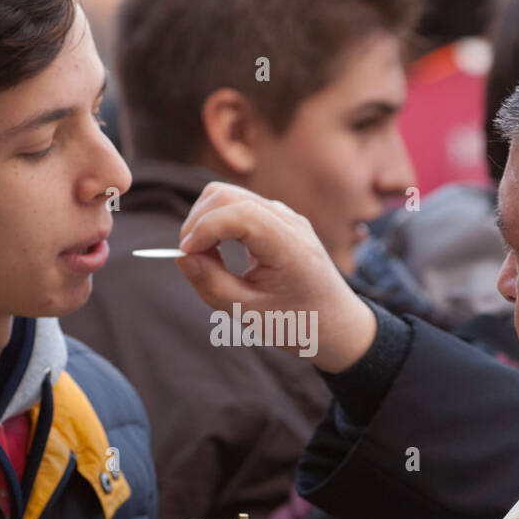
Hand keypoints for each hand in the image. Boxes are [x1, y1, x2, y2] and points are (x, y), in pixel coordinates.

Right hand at [176, 182, 377, 373]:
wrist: (337, 324)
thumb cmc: (297, 324)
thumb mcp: (249, 314)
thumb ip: (213, 284)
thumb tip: (181, 256)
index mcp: (290, 247)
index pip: (239, 215)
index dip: (204, 229)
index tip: (184, 255)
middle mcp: (289, 221)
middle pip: (226, 195)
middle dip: (197, 222)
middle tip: (189, 258)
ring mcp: (284, 216)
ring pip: (228, 196)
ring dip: (205, 220)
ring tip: (202, 256)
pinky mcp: (277, 219)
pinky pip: (237, 206)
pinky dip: (217, 223)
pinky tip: (216, 251)